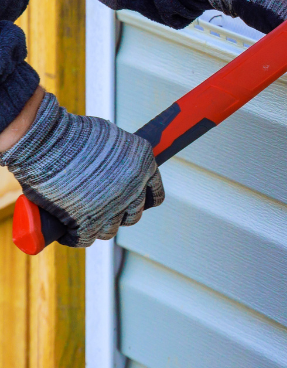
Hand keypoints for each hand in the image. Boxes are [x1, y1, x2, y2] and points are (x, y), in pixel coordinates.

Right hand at [0, 91, 161, 246]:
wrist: (47, 141)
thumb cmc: (73, 133)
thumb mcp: (111, 138)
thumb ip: (121, 155)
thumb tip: (118, 167)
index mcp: (145, 164)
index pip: (154, 195)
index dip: (141, 200)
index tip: (130, 201)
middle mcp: (134, 188)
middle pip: (133, 215)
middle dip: (119, 214)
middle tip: (101, 209)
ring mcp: (112, 207)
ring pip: (110, 230)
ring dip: (98, 228)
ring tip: (84, 221)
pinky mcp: (87, 222)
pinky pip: (85, 239)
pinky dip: (74, 238)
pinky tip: (68, 234)